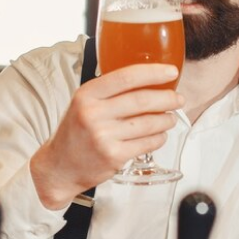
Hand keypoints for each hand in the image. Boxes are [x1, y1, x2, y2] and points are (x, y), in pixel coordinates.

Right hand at [30, 64, 183, 208]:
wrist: (60, 167)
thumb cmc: (75, 133)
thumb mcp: (83, 103)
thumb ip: (109, 91)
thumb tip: (147, 79)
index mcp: (87, 95)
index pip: (126, 77)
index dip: (153, 73)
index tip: (171, 72)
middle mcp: (93, 114)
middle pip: (142, 100)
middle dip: (167, 98)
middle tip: (178, 98)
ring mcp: (104, 137)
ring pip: (148, 123)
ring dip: (166, 119)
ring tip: (170, 118)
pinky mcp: (114, 156)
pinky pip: (147, 143)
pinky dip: (159, 138)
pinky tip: (160, 135)